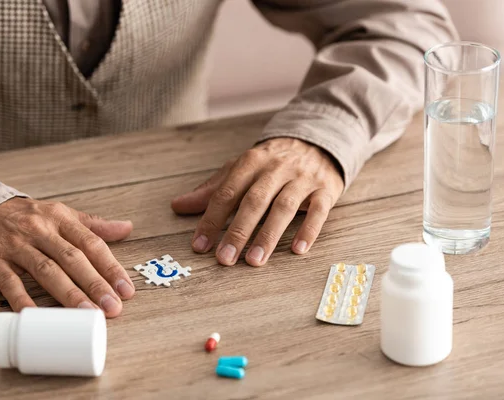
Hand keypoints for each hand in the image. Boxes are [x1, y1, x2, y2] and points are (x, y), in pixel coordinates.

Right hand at [0, 198, 134, 316]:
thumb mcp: (62, 214)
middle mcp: (40, 230)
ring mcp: (16, 246)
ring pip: (46, 270)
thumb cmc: (29, 217)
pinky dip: (22, 299)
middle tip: (112, 306)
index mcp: (61, 219)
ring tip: (87, 313)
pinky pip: (9, 282)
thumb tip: (126, 227)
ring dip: (68, 293)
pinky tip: (36, 315)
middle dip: (94, 284)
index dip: (110, 267)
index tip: (126, 289)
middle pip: (72, 258)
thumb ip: (94, 225)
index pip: (91, 243)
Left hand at [171, 138, 343, 265]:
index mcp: (251, 162)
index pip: (227, 193)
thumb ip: (212, 189)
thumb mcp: (240, 169)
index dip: (212, 219)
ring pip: (283, 207)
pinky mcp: (326, 189)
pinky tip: (298, 250)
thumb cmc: (271, 162)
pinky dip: (309, 230)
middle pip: (254, 201)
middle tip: (224, 258)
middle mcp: (276, 169)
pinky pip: (318, 210)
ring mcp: (302, 179)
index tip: (200, 245)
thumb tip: (177, 206)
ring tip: (254, 260)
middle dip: (238, 231)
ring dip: (268, 235)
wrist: (318, 140)